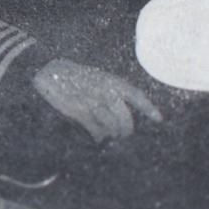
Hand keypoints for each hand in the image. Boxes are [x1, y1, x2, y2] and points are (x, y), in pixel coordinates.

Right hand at [31, 58, 162, 142]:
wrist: (49, 71)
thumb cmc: (74, 76)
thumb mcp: (96, 76)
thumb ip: (110, 90)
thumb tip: (123, 110)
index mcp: (111, 80)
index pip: (136, 95)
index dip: (149, 108)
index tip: (159, 119)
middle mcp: (104, 90)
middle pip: (124, 117)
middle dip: (126, 129)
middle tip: (124, 135)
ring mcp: (92, 101)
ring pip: (111, 125)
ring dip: (113, 134)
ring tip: (111, 135)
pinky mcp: (79, 111)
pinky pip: (95, 129)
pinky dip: (99, 135)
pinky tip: (98, 137)